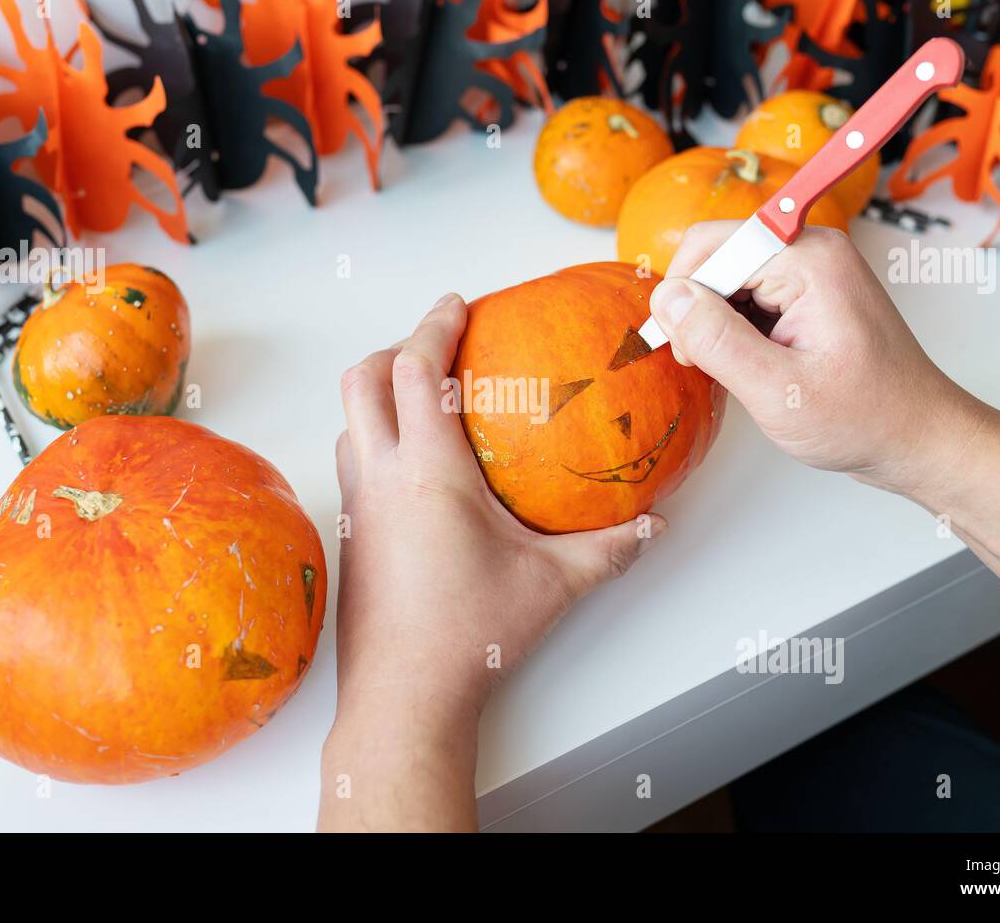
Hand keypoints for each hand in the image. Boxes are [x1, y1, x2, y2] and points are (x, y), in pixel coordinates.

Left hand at [320, 293, 663, 829]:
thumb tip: (651, 526)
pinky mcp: (351, 535)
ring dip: (377, 394)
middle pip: (361, 379)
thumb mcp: (553, 584)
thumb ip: (609, 548)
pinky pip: (354, 463)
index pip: (413, 370)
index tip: (457, 304)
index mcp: (427, 472)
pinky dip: (374, 439)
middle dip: (393, 346)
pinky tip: (414, 469)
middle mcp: (381, 478)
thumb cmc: (468, 636)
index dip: (433, 324)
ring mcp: (357, 507)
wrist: (403, 695)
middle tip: (433, 344)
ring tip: (421, 399)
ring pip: (349, 421)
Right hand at [648, 223, 985, 496]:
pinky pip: (748, 296)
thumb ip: (717, 340)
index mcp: (809, 259)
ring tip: (739, 373)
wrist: (917, 438)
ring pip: (727, 280)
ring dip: (715, 325)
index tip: (688, 351)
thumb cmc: (864, 419)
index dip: (684, 297)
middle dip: (698, 311)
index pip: (710, 246)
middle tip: (709, 367)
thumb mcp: (779, 391)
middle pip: (716, 258)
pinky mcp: (808, 294)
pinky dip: (734, 331)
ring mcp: (811, 271)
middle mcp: (811, 250)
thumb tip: (666, 299)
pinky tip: (749, 366)